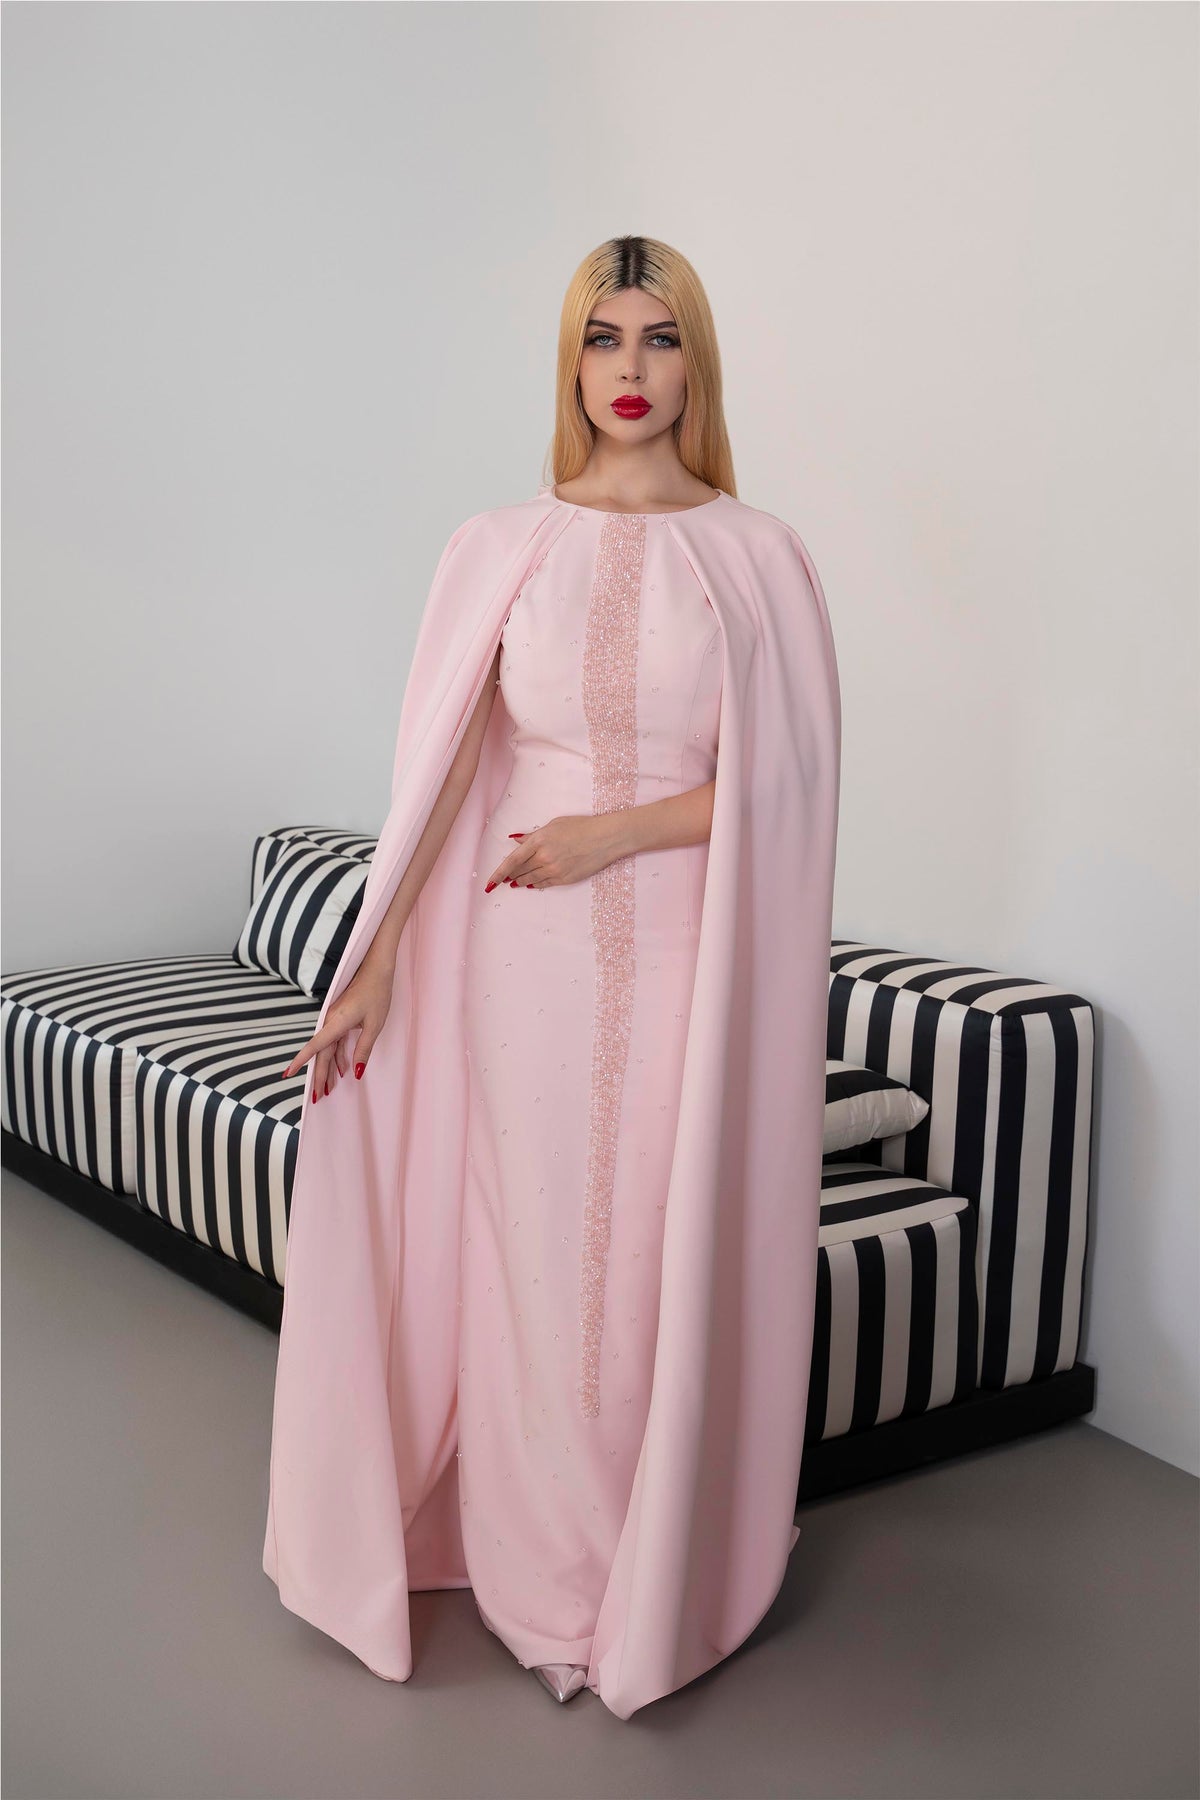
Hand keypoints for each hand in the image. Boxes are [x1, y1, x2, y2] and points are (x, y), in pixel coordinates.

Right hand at [280, 957, 394, 1100]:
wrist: (376, 968)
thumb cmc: (377, 993)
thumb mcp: (375, 1025)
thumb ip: (363, 1049)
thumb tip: (356, 1072)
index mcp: (336, 1023)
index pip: (314, 1048)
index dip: (300, 1062)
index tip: (287, 1075)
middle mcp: (330, 1022)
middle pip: (320, 1054)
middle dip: (319, 1076)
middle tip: (317, 1098)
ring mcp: (333, 1019)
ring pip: (327, 1049)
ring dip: (328, 1068)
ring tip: (328, 1089)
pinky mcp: (339, 1018)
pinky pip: (334, 1041)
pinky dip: (337, 1056)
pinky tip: (341, 1069)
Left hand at [483, 813, 627, 892]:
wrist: (605, 838)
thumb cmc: (581, 827)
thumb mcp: (554, 826)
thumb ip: (532, 836)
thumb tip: (516, 841)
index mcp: (539, 841)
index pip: (512, 861)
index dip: (498, 873)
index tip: (490, 882)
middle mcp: (544, 858)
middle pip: (519, 871)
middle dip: (509, 876)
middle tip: (502, 880)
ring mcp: (554, 870)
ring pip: (530, 879)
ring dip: (520, 882)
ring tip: (514, 883)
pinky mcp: (564, 879)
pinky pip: (544, 884)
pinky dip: (535, 884)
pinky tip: (530, 885)